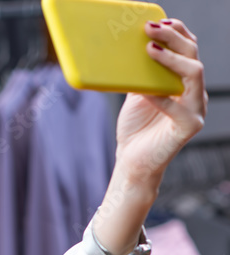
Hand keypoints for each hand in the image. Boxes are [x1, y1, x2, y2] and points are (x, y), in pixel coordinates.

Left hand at [91, 18, 206, 254]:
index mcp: (184, 82)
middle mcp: (195, 92)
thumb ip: (140, 74)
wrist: (131, 161)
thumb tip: (129, 47)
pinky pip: (178, 106)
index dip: (177, 32)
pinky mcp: (188, 127)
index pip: (189, 49)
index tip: (158, 21)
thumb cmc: (134, 127)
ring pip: (194, 74)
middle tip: (149, 29)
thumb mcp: (135, 93)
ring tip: (149, 49)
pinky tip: (144, 91)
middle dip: (174, 38)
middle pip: (193, 56)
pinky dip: (161, 96)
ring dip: (171, 59)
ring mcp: (196, 109)